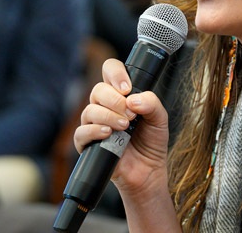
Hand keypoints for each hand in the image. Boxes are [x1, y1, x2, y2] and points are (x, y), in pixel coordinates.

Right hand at [73, 59, 169, 195]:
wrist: (148, 172)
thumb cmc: (151, 143)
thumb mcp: (159, 119)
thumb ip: (151, 103)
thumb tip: (133, 99)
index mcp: (121, 95)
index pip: (110, 71)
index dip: (115, 73)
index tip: (127, 88)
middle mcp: (105, 106)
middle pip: (98, 90)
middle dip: (115, 100)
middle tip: (130, 114)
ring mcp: (95, 124)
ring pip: (89, 110)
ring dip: (108, 115)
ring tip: (124, 126)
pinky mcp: (88, 144)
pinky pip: (81, 132)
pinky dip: (94, 131)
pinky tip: (108, 133)